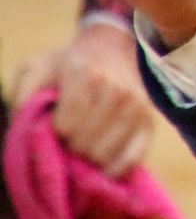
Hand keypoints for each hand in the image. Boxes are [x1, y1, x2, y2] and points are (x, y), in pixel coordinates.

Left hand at [10, 21, 153, 176]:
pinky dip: (114, 169)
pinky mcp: (150, 122)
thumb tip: (28, 126)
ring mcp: (137, 107)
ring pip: (104, 156)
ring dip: (89, 157)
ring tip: (85, 142)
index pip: (65, 128)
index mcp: (87, 76)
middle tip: (69, 136)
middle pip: (83, 145)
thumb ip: (23, 94)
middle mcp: (117, 91)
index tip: (54, 123)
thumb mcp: (37, 67)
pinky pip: (132, 160)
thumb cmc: (67, 65)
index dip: (54, 132)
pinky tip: (102, 164)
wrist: (110, 49)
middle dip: (70, 147)